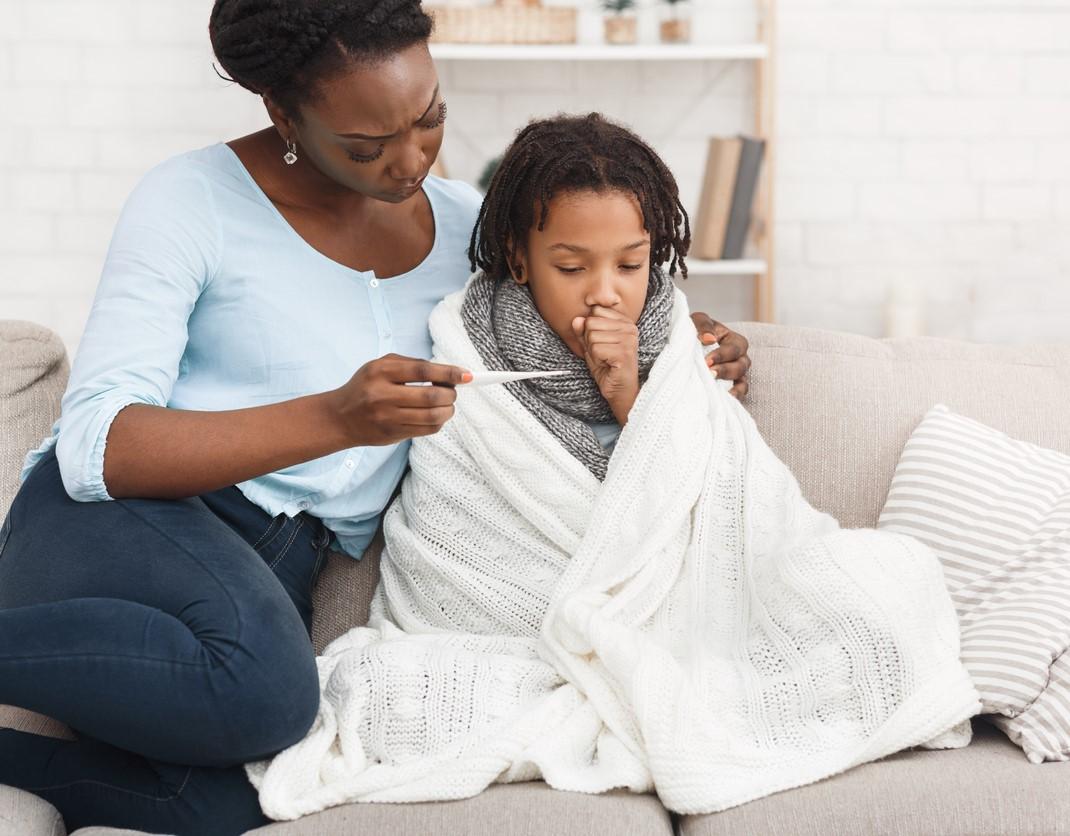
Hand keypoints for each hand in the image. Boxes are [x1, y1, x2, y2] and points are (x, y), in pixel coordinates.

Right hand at [329, 354, 471, 445]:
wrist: (340, 417)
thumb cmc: (365, 386)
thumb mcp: (380, 366)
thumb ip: (412, 364)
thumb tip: (448, 372)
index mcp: (381, 372)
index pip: (423, 370)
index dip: (449, 372)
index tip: (467, 375)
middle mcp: (383, 395)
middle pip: (432, 396)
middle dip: (451, 394)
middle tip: (453, 391)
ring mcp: (388, 418)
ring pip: (433, 416)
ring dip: (448, 410)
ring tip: (447, 404)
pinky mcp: (393, 434)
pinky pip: (427, 430)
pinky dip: (439, 422)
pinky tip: (436, 415)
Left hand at [572, 306, 639, 424]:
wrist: (619, 390)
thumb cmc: (607, 367)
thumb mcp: (591, 345)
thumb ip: (583, 331)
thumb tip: (576, 319)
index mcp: (624, 321)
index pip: (595, 311)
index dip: (591, 329)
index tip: (602, 343)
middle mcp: (630, 327)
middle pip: (591, 322)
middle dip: (590, 341)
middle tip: (602, 354)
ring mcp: (629, 339)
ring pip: (592, 335)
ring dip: (593, 351)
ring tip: (605, 359)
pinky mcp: (624, 352)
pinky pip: (595, 348)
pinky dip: (596, 359)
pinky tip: (607, 365)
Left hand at [690, 312, 750, 398]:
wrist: (683, 346)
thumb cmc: (694, 331)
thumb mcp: (696, 321)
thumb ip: (703, 325)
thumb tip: (709, 339)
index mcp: (733, 340)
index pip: (735, 347)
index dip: (722, 354)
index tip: (707, 360)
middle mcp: (739, 357)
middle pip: (741, 365)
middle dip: (725, 370)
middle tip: (709, 373)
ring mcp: (736, 374)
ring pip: (742, 382)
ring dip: (731, 386)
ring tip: (715, 388)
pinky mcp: (730, 387)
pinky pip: (738, 394)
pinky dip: (734, 397)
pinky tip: (723, 399)